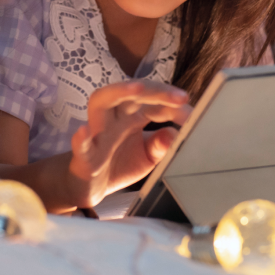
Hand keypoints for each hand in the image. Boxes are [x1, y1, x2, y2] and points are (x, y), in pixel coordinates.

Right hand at [65, 80, 190, 208]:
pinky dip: (81, 138)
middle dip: (155, 91)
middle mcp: (115, 118)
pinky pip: (80, 144)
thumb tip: (175, 134)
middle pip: (131, 94)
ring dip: (118, 92)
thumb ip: (162, 146)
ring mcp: (97, 133)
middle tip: (179, 97)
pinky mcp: (84, 155)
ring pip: (101, 102)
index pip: (154, 102)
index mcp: (132, 117)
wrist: (90, 186)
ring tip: (136, 88)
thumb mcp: (148, 157)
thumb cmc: (119, 164)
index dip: (173, 105)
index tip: (193, 114)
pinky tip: (84, 132)